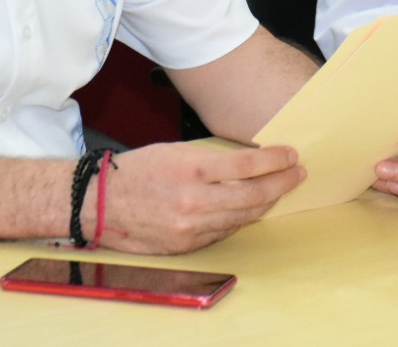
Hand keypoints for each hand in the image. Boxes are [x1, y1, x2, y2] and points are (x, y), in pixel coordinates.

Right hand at [96, 142, 304, 253]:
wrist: (99, 203)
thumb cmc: (137, 171)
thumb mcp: (175, 152)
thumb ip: (211, 160)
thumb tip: (249, 161)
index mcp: (191, 169)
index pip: (247, 166)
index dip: (275, 161)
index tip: (292, 155)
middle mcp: (194, 201)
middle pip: (253, 195)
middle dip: (282, 183)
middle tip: (298, 173)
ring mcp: (191, 227)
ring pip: (242, 216)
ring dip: (267, 202)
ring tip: (281, 190)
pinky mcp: (187, 245)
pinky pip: (224, 231)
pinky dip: (241, 218)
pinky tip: (252, 208)